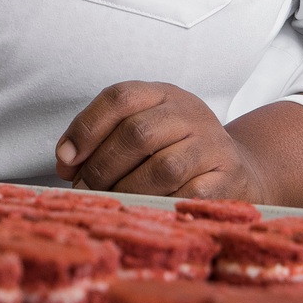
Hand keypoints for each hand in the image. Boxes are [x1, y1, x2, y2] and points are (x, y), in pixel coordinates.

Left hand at [54, 81, 272, 201]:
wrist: (237, 169)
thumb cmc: (175, 150)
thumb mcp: (143, 129)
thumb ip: (103, 138)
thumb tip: (65, 162)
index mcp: (162, 93)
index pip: (119, 97)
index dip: (86, 127)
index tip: (65, 159)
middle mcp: (189, 112)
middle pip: (136, 132)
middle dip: (102, 165)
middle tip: (85, 188)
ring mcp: (211, 143)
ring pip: (161, 167)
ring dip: (126, 189)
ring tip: (110, 200)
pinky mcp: (227, 176)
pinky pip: (187, 194)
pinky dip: (159, 204)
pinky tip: (144, 209)